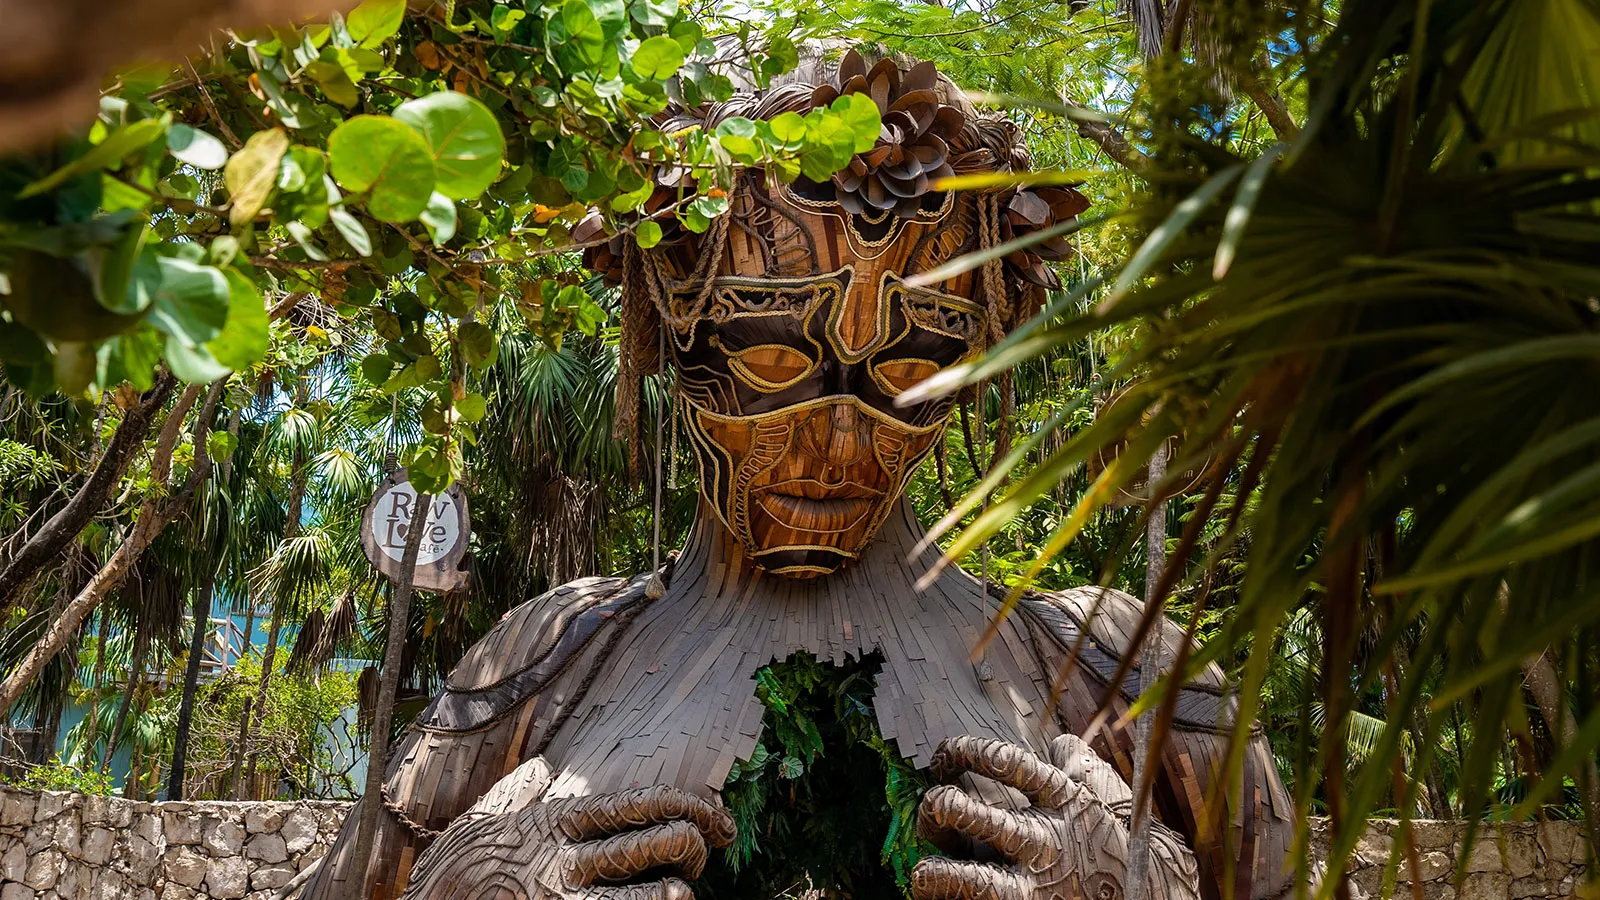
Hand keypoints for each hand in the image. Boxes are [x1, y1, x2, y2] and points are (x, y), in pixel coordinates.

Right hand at [400, 782, 736, 899]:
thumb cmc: (451, 875)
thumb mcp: (480, 823)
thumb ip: (516, 794)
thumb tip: (540, 766)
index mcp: (555, 823)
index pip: (639, 803)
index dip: (689, 805)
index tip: (716, 817)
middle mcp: (567, 861)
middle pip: (660, 842)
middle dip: (694, 848)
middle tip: (698, 857)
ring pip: (653, 894)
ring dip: (678, 891)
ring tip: (678, 891)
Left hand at [911, 734, 1199, 899]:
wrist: (1151, 894)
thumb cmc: (1118, 835)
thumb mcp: (1103, 788)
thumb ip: (1074, 759)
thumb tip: (1052, 743)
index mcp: (1061, 798)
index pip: (1001, 762)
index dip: (961, 752)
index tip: (942, 758)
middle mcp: (1044, 839)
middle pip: (970, 815)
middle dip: (938, 808)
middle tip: (935, 808)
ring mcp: (1037, 885)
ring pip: (972, 880)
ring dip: (936, 875)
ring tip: (923, 874)